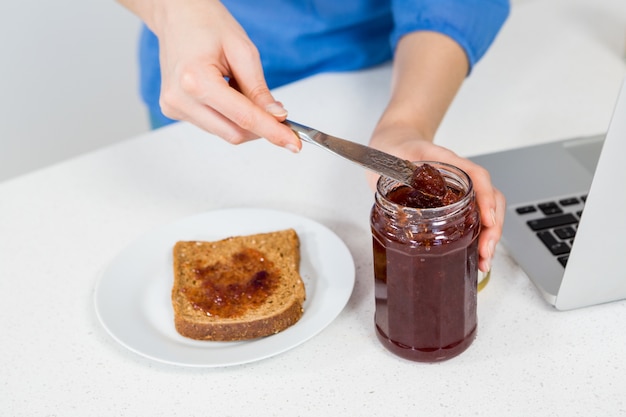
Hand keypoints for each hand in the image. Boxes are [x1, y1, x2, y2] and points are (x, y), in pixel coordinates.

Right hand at [133, 0, 299, 150]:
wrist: (177, 14)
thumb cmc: (207, 23)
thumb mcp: (243, 51)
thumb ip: (259, 89)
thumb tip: (277, 117)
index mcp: (195, 80)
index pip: (243, 118)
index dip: (272, 132)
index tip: (293, 143)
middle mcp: (180, 99)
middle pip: (234, 133)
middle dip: (260, 127)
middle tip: (276, 112)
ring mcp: (174, 107)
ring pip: (224, 132)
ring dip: (243, 119)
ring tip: (238, 86)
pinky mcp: (173, 110)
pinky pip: (213, 125)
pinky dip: (229, 116)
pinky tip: (225, 92)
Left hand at [368, 125, 504, 272]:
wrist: (393, 146)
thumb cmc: (394, 152)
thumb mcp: (392, 160)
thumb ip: (396, 174)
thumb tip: (399, 196)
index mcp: (447, 163)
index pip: (477, 175)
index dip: (486, 197)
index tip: (487, 219)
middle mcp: (459, 178)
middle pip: (490, 198)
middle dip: (492, 227)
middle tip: (485, 251)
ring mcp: (458, 192)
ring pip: (486, 212)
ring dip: (488, 237)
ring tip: (483, 260)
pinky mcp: (453, 205)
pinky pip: (473, 220)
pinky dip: (478, 239)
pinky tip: (475, 255)